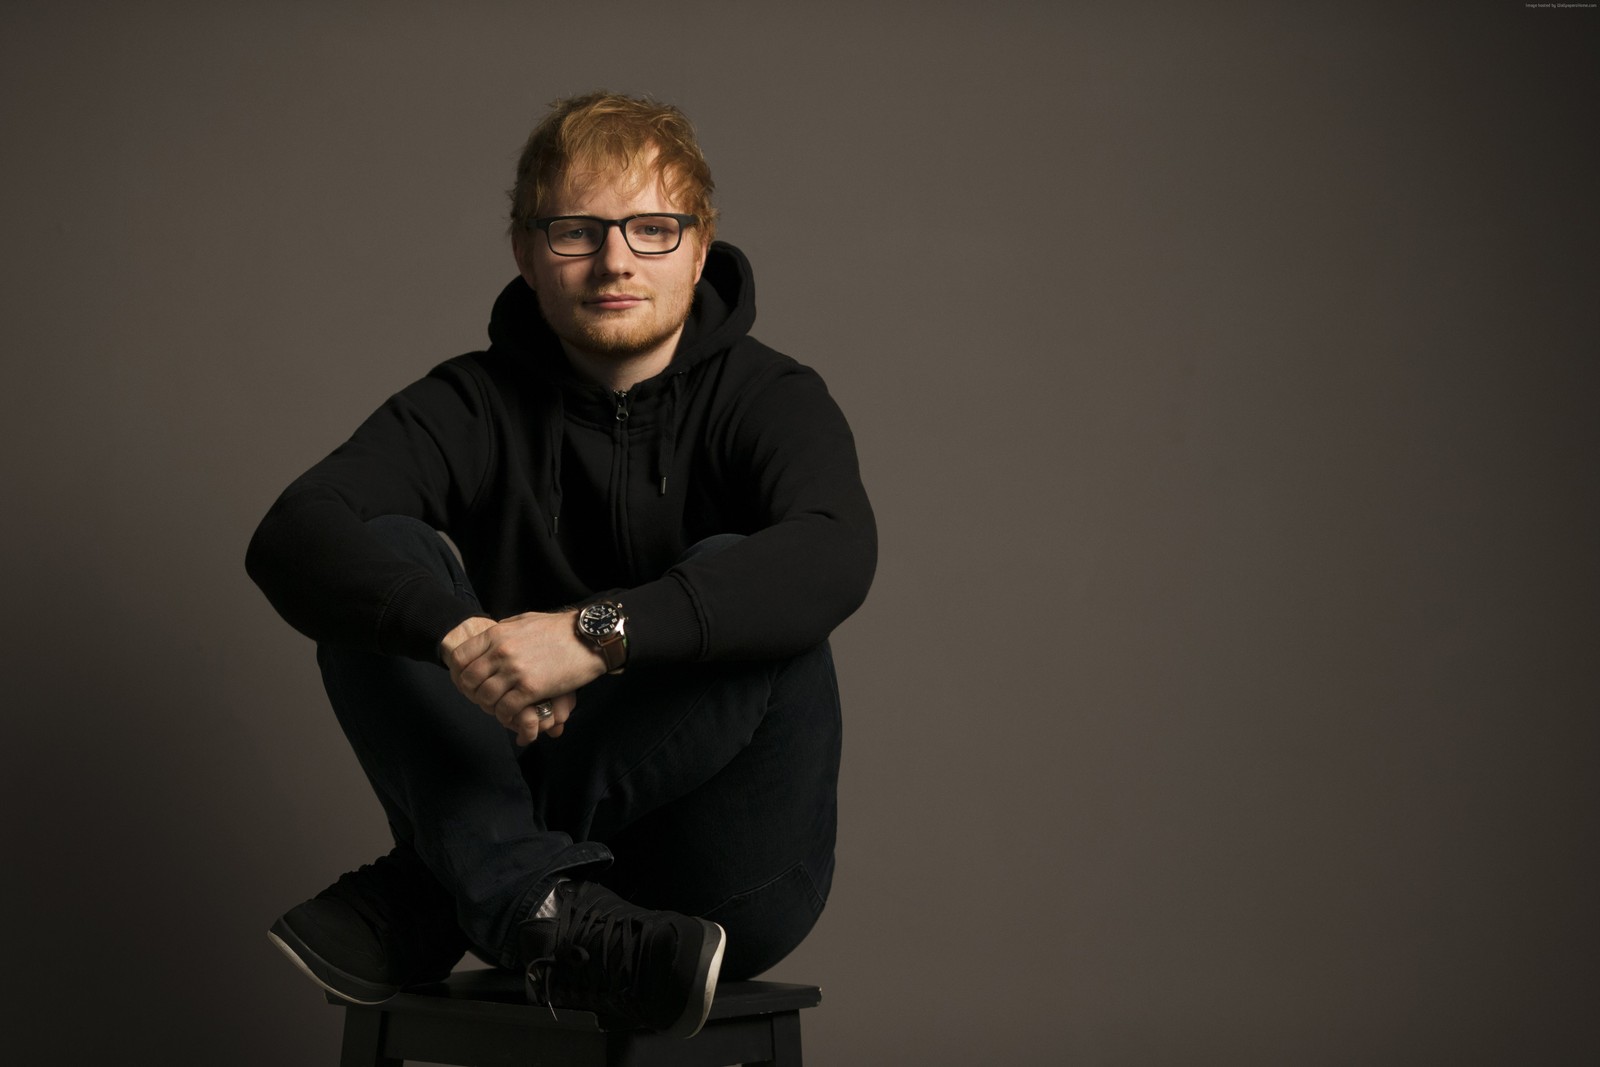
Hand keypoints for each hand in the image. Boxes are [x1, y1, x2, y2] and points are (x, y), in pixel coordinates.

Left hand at [441, 611, 607, 743]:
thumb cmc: (560, 629)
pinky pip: (505, 709)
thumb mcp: (525, 621)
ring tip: (500, 707)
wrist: (589, 638)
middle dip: (473, 692)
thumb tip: (490, 639)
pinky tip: (514, 714)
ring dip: (490, 706)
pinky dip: (506, 716)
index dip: (460, 672)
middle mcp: (501, 652)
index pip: (460, 657)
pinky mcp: (531, 689)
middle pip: (469, 680)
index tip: (470, 680)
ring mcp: (515, 671)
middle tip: (484, 698)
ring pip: (485, 697)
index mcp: (497, 634)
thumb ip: (503, 631)